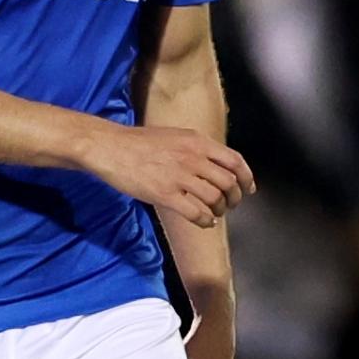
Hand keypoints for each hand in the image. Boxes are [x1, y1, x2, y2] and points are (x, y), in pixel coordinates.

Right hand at [80, 124, 255, 227]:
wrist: (110, 147)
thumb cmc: (138, 143)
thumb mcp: (175, 136)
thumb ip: (196, 148)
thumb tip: (215, 165)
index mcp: (197, 141)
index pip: (234, 160)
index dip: (246, 178)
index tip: (248, 189)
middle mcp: (192, 157)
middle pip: (228, 182)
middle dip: (234, 198)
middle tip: (229, 205)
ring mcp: (178, 176)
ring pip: (214, 199)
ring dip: (219, 210)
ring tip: (214, 213)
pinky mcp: (164, 194)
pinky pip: (195, 212)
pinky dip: (205, 220)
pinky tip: (203, 222)